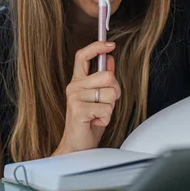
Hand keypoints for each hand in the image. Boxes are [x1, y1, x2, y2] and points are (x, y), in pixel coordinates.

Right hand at [53, 41, 120, 155]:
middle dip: (115, 92)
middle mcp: (74, 86)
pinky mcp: (78, 110)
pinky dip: (107, 117)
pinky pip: (107, 108)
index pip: (83, 56)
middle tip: (105, 104)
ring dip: (110, 107)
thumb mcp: (99, 97)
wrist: (78, 145)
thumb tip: (109, 59)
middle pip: (108, 76)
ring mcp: (75, 97)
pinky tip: (95, 122)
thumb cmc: (89, 121)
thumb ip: (103, 78)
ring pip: (110, 93)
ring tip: (99, 114)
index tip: (110, 44)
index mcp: (78, 81)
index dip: (96, 47)